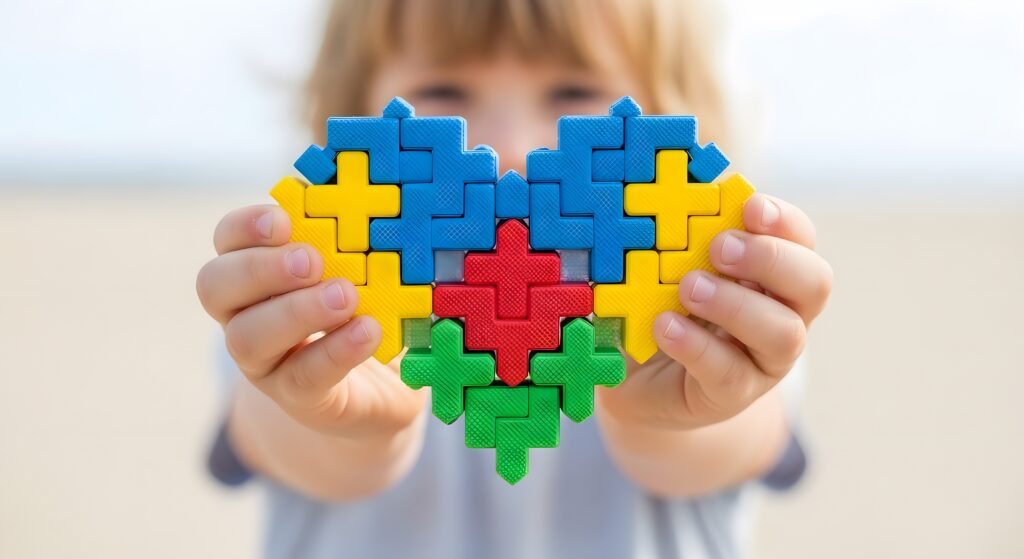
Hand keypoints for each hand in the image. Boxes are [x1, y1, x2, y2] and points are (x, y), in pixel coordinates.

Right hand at [196, 205, 425, 439]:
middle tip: (311, 261)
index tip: (284, 220)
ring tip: (345, 296)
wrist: (381, 391)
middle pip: (215, 287)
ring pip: (246, 338)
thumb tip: (364, 184)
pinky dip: (335, 351)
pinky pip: (301, 376)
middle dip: (261, 269)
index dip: (246, 226)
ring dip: (296, 312)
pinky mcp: (296, 398)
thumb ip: (353, 235)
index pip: (227, 240)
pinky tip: (367, 331)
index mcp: (255, 272)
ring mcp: (263, 362)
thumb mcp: (361, 269)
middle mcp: (244, 315)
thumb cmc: (364, 311)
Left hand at [598, 194, 832, 429]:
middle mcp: (783, 312)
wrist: (637, 378)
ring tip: (688, 289)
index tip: (749, 206)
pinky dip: (697, 345)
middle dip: (771, 258)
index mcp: (770, 269)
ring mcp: (764, 359)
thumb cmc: (657, 306)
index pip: (799, 237)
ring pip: (784, 333)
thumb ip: (667, 232)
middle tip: (719, 248)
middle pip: (814, 283)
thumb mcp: (659, 265)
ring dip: (736, 305)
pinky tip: (665, 326)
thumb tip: (655, 183)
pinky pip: (730, 372)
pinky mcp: (733, 394)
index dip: (782, 220)